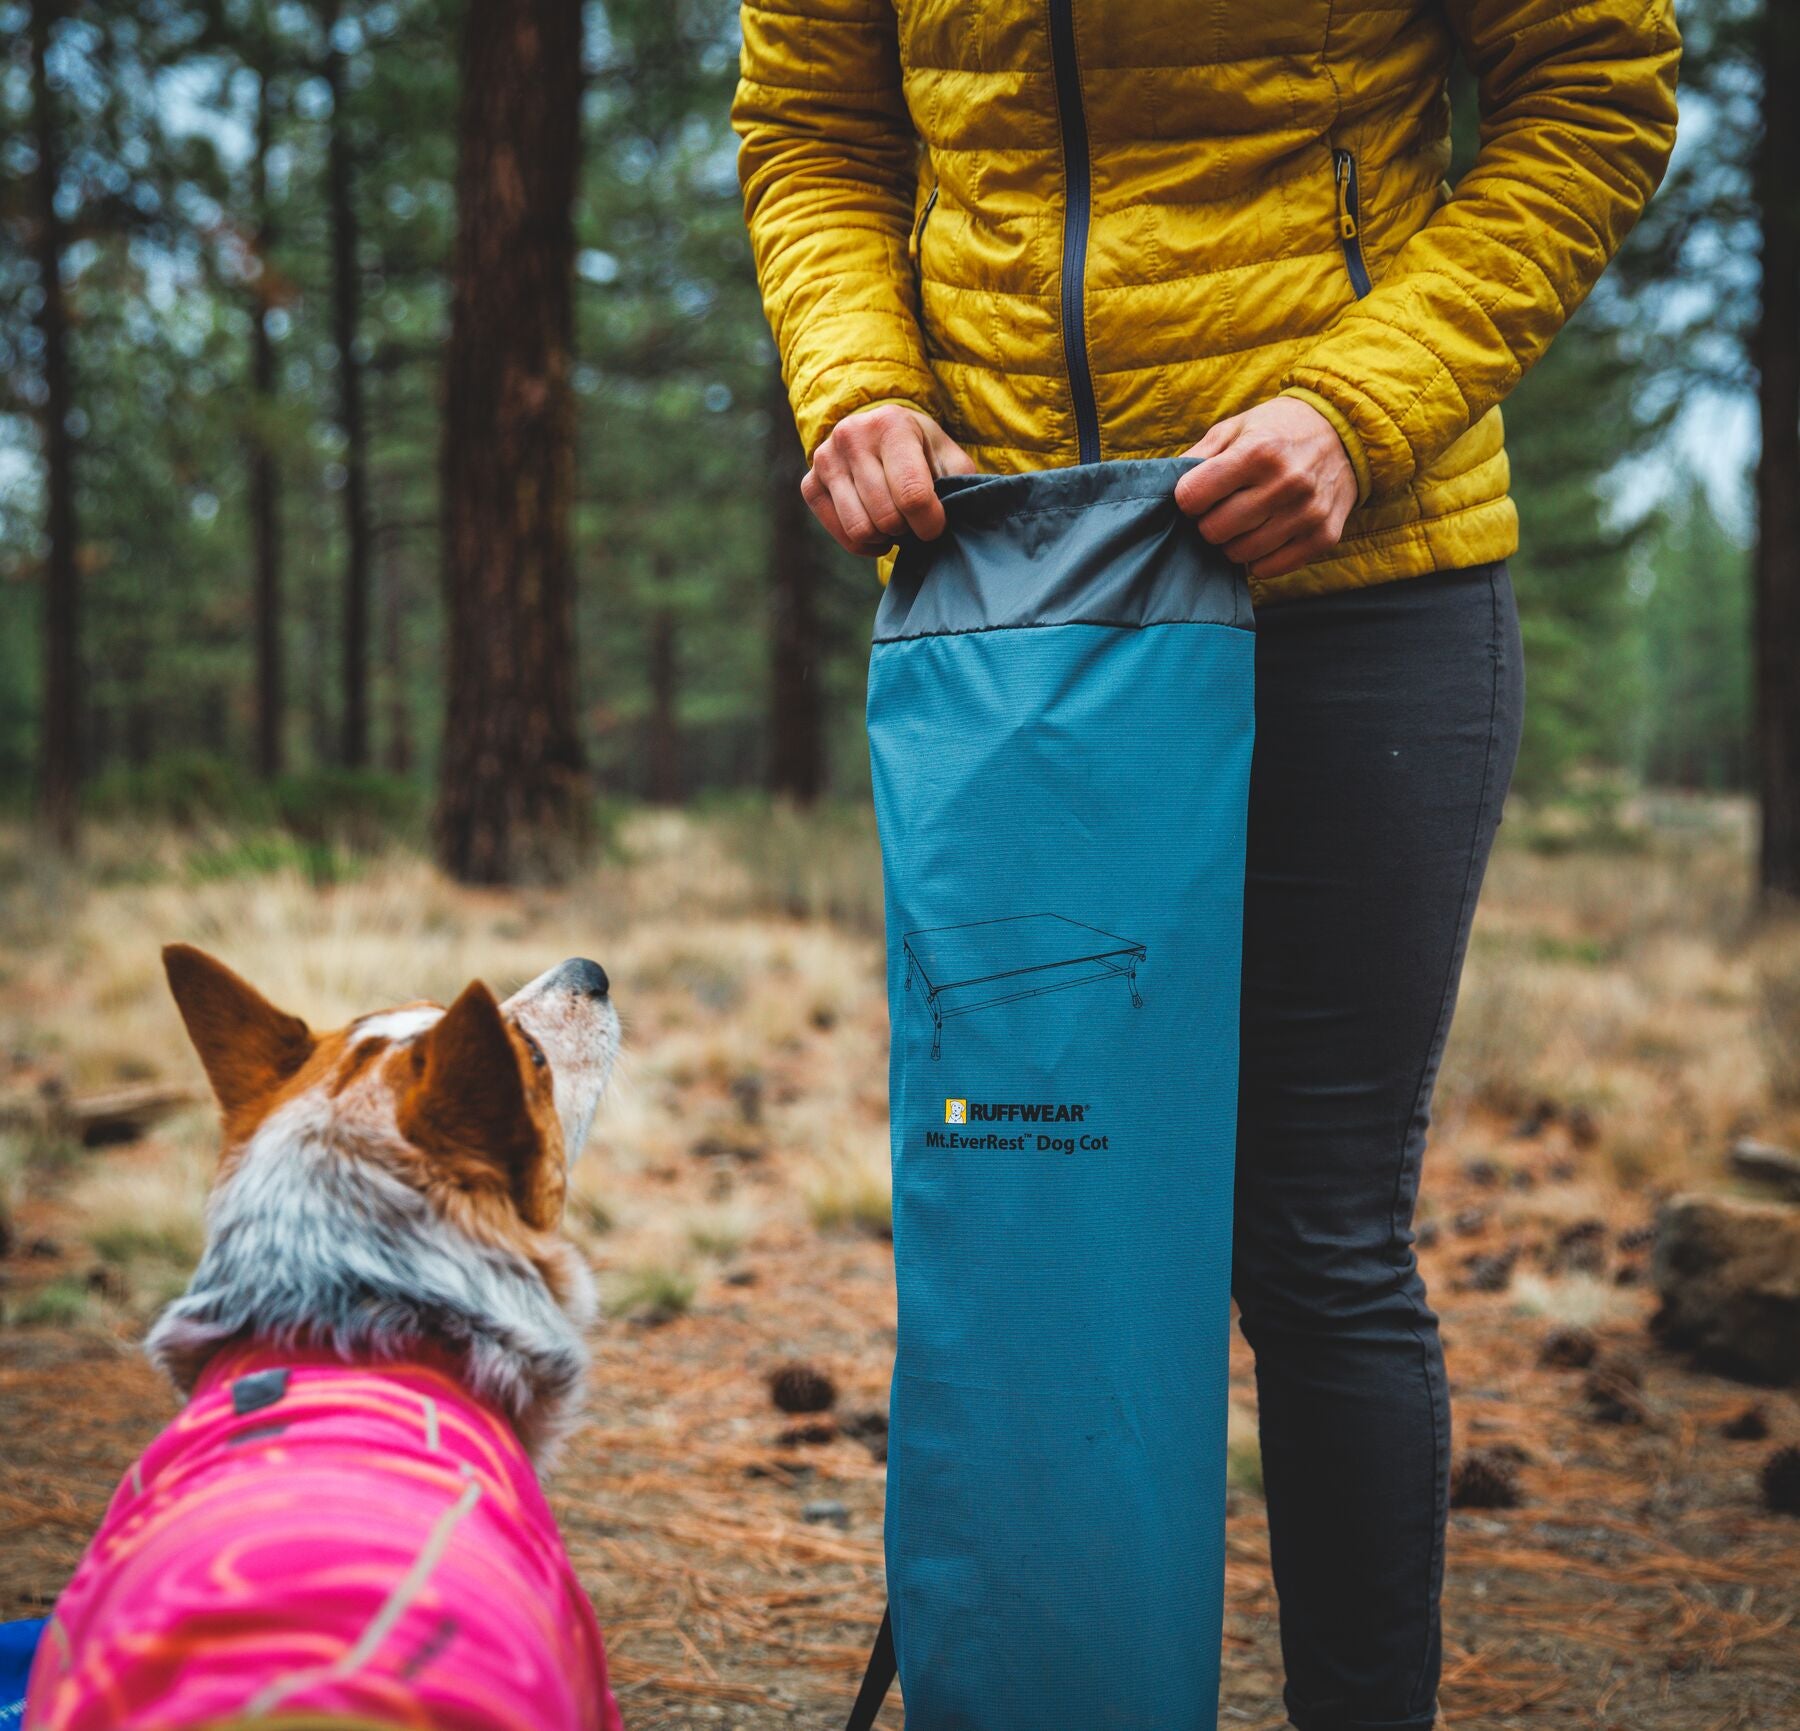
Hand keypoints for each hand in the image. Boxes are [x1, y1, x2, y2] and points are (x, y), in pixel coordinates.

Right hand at [802, 404, 976, 555]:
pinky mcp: (810, 484)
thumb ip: (958, 484)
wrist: (877, 431)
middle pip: (886, 517)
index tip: (936, 525)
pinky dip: (864, 544)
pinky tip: (876, 529)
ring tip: (896, 523)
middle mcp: (851, 437)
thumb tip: (962, 520)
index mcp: (891, 425)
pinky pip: (841, 535)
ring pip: (861, 530)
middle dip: (908, 529)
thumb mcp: (947, 455)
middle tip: (915, 520)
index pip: (912, 494)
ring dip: (886, 537)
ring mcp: (825, 460)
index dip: (930, 523)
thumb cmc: (921, 450)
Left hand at [1173, 397, 1358, 580]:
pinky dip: (1260, 558)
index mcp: (1258, 452)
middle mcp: (1286, 483)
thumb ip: (1197, 457)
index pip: (1193, 497)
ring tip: (1245, 521)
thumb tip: (1162, 488)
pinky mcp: (1323, 536)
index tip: (1198, 494)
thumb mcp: (1236, 428)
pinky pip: (1269, 568)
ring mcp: (1307, 513)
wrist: (1346, 432)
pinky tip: (1266, 534)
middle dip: (1209, 523)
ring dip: (1233, 542)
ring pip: (1240, 554)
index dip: (1188, 499)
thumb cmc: (1278, 430)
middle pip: (1214, 531)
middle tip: (1222, 509)